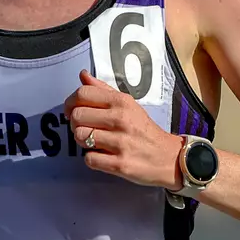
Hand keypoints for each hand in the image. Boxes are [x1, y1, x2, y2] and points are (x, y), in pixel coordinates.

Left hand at [63, 70, 183, 189]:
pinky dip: (92, 158)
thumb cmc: (144, 130)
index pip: (83, 93)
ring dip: (83, 141)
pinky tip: (102, 155)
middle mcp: (121, 119)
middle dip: (76, 123)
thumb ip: (104, 90)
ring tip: (95, 142)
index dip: (71, 103)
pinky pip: (90, 159)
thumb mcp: (128, 105)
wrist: (169, 157)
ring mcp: (121, 142)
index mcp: (122, 102)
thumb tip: (83, 75)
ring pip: (80, 137)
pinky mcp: (120, 164)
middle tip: (86, 128)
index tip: (72, 110)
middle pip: (77, 116)